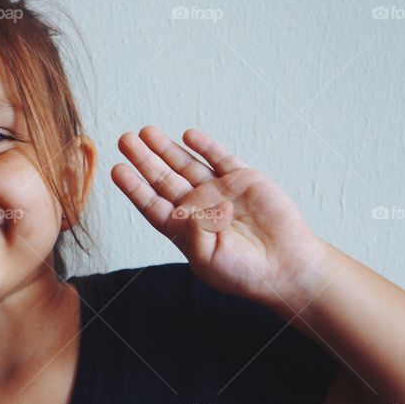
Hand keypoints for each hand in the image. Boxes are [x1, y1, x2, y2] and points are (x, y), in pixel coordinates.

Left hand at [111, 125, 327, 306]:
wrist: (287, 267)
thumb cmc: (245, 272)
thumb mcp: (209, 260)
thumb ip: (194, 235)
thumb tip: (188, 209)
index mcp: (184, 229)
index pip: (151, 203)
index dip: (134, 187)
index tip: (117, 169)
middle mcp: (197, 206)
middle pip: (163, 178)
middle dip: (144, 159)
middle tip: (125, 140)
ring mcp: (219, 190)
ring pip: (186, 164)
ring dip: (166, 148)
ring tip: (146, 131)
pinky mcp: (243, 180)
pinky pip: (220, 158)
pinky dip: (205, 146)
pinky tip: (188, 134)